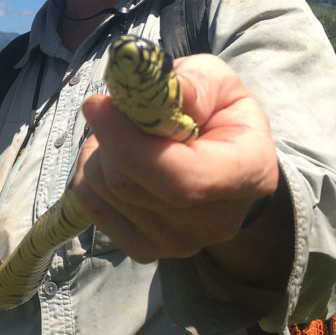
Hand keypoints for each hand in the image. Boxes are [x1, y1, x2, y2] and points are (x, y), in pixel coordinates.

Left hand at [72, 53, 280, 263]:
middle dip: (107, 138)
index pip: (177, 177)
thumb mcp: (216, 84)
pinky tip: (114, 160)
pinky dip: (89, 177)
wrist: (224, 161)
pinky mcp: (147, 250)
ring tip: (121, 135)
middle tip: (113, 110)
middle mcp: (216, 221)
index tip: (98, 104)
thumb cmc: (219, 115)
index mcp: (245, 173)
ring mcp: (180, 243)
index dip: (126, 142)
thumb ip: (190, 85)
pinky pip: (93, 208)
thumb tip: (150, 93)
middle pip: (129, 184)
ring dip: (97, 153)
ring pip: (105, 192)